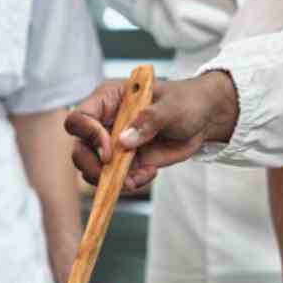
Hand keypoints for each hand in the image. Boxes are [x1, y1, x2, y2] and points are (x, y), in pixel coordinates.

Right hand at [64, 71, 239, 191]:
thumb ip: (149, 120)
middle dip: (92, 166)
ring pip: (93, 169)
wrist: (203, 118)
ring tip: (141, 176)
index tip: (110, 150)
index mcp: (108, 100)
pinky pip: (115, 179)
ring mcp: (114, 145)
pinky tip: (149, 173)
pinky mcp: (125, 162)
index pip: (80, 117)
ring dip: (112, 180)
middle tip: (113, 174)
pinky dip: (129, 183)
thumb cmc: (185, 101)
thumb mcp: (171, 107)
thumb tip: (125, 141)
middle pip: (79, 149)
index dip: (87, 134)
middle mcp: (104, 123)